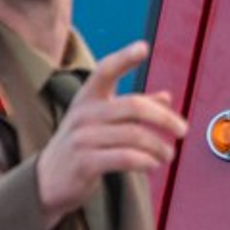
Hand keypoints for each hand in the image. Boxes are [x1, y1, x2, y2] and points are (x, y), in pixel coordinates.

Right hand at [35, 42, 185, 222]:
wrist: (47, 181)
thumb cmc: (80, 147)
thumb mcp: (101, 122)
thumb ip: (133, 108)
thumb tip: (166, 96)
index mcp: (87, 98)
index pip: (105, 71)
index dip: (124, 58)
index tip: (143, 47)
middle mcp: (84, 114)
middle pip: (133, 106)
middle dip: (165, 119)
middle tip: (182, 130)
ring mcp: (82, 138)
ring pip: (134, 135)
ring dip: (159, 147)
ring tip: (168, 154)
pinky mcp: (84, 163)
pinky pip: (124, 158)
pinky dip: (145, 161)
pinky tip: (152, 164)